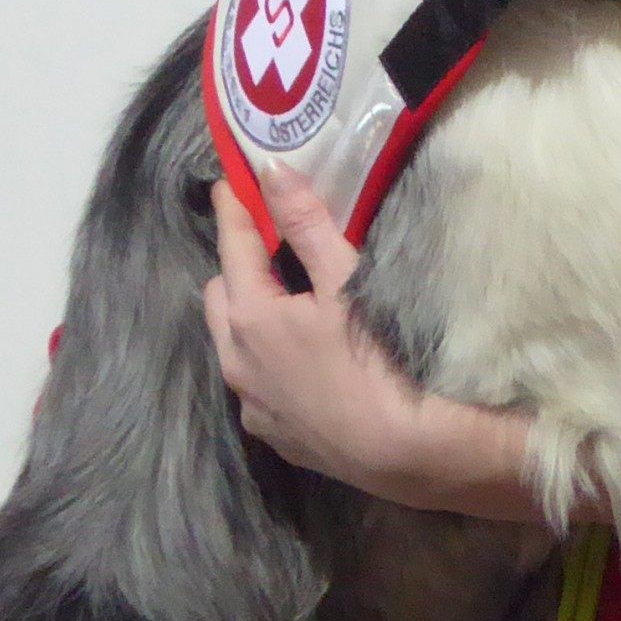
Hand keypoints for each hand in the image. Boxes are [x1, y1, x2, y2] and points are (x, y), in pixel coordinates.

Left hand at [205, 176, 539, 519]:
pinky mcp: (271, 432)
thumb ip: (307, 224)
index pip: (234, 247)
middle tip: (272, 247)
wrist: (400, 449)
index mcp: (250, 316)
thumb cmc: (375, 356)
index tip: (234, 182)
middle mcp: (235, 359)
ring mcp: (250, 401)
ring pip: (233, 344)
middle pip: (220, 295)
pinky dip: (268, 361)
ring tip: (288, 304)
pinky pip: (255, 384)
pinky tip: (304, 363)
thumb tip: (273, 171)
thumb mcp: (346, 282)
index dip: (235, 211)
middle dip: (238, 266)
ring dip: (249, 316)